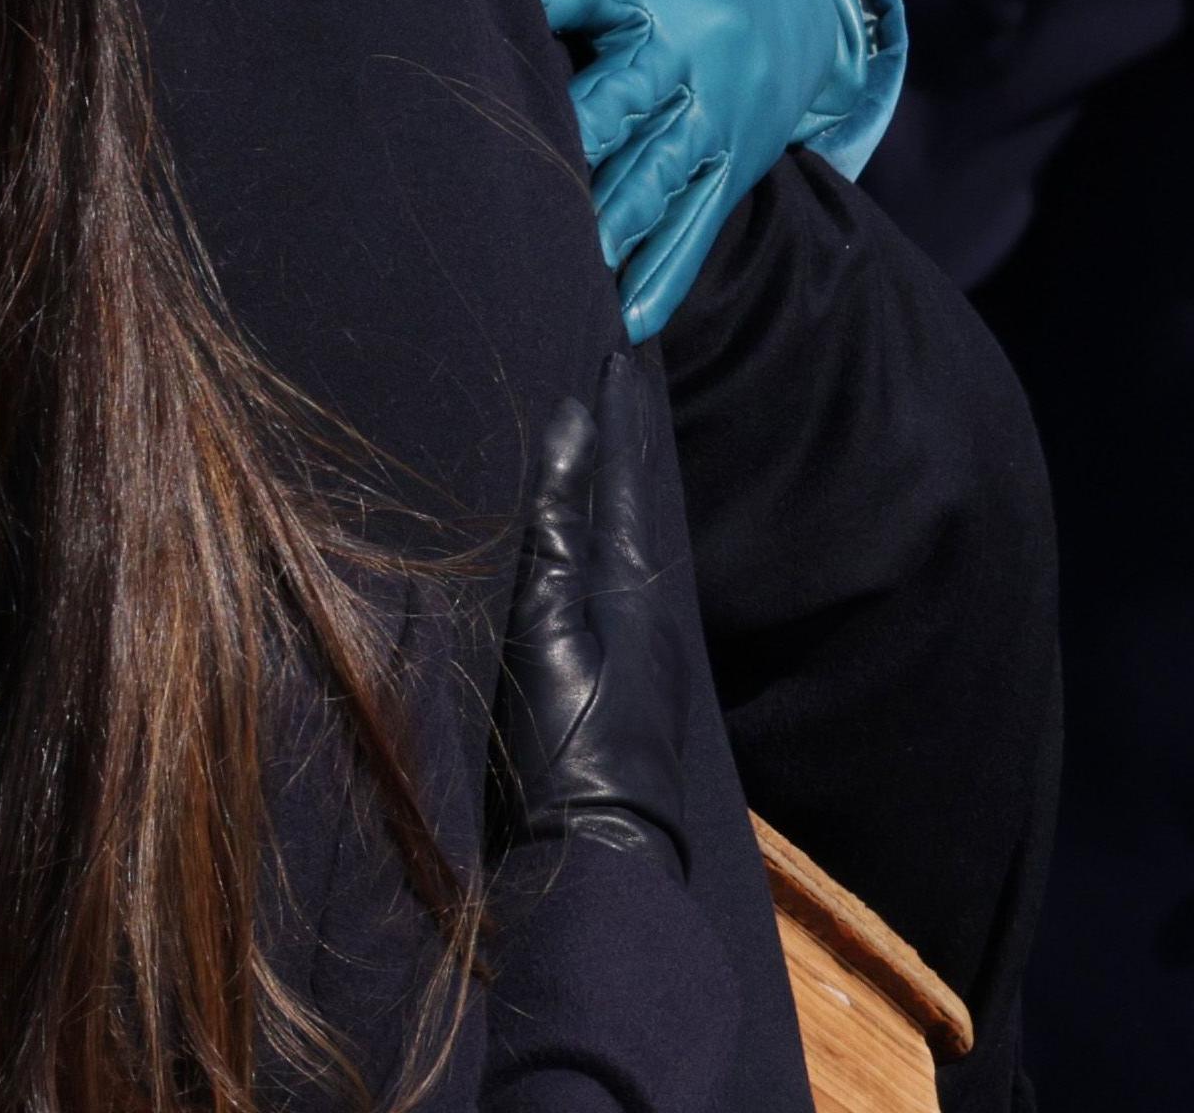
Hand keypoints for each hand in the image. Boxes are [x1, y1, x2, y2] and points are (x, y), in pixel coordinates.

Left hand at [480, 0, 902, 340]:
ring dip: (610, 222)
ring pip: (654, 176)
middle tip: (514, 174)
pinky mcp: (722, 178)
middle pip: (617, 97)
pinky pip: (690, 233)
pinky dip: (657, 277)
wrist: (789, 6)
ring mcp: (704, 124)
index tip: (471, 31)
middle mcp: (674, 56)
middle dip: (575, 135)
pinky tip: (612, 325)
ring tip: (557, 267)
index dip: (533, 7)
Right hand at [497, 353, 691, 872]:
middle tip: (617, 367)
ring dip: (609, 478)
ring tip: (595, 431)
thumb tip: (573, 424)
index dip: (616, 408)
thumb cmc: (567, 735)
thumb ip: (560, 525)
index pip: (622, 469)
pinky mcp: (605, 676)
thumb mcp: (553, 620)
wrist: (592, 851)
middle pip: (631, 495)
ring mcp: (628, 643)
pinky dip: (593, 529)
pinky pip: (602, 571)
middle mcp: (640, 604)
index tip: (618, 342)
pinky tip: (576, 533)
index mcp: (631, 580)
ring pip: (618, 533)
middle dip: (622, 432)